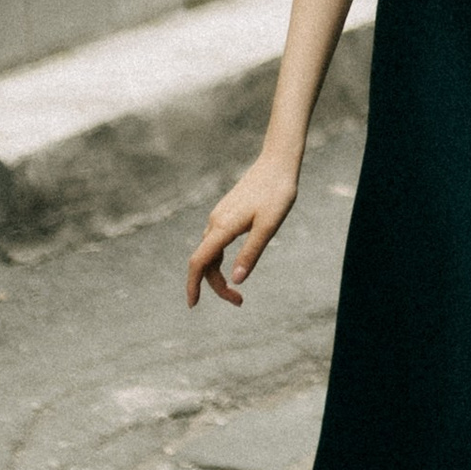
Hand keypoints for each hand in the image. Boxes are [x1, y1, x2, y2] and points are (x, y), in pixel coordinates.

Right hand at [186, 156, 298, 307]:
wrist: (277, 164)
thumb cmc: (277, 194)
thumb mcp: (268, 226)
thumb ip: (251, 252)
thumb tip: (236, 279)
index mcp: (223, 226)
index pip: (199, 262)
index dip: (193, 285)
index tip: (193, 305)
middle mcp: (216, 221)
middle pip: (204, 261)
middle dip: (215, 285)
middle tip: (239, 301)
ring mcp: (219, 216)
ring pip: (209, 253)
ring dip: (217, 274)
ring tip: (238, 292)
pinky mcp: (226, 213)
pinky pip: (215, 243)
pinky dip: (219, 260)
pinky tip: (234, 266)